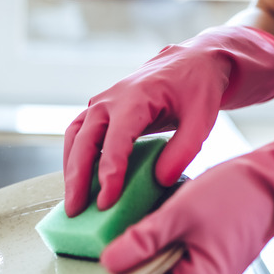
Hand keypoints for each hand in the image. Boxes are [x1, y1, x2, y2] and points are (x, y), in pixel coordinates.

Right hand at [63, 26, 273, 216]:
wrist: (189, 63)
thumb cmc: (196, 88)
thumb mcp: (202, 118)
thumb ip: (183, 150)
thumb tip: (160, 181)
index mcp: (135, 97)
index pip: (115, 140)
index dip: (109, 173)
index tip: (106, 202)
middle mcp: (110, 99)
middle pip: (84, 140)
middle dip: (77, 177)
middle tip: (75, 210)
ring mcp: (101, 104)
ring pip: (75, 138)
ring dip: (70, 169)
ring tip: (73, 202)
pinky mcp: (99, 111)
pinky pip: (78, 135)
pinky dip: (74, 158)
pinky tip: (79, 182)